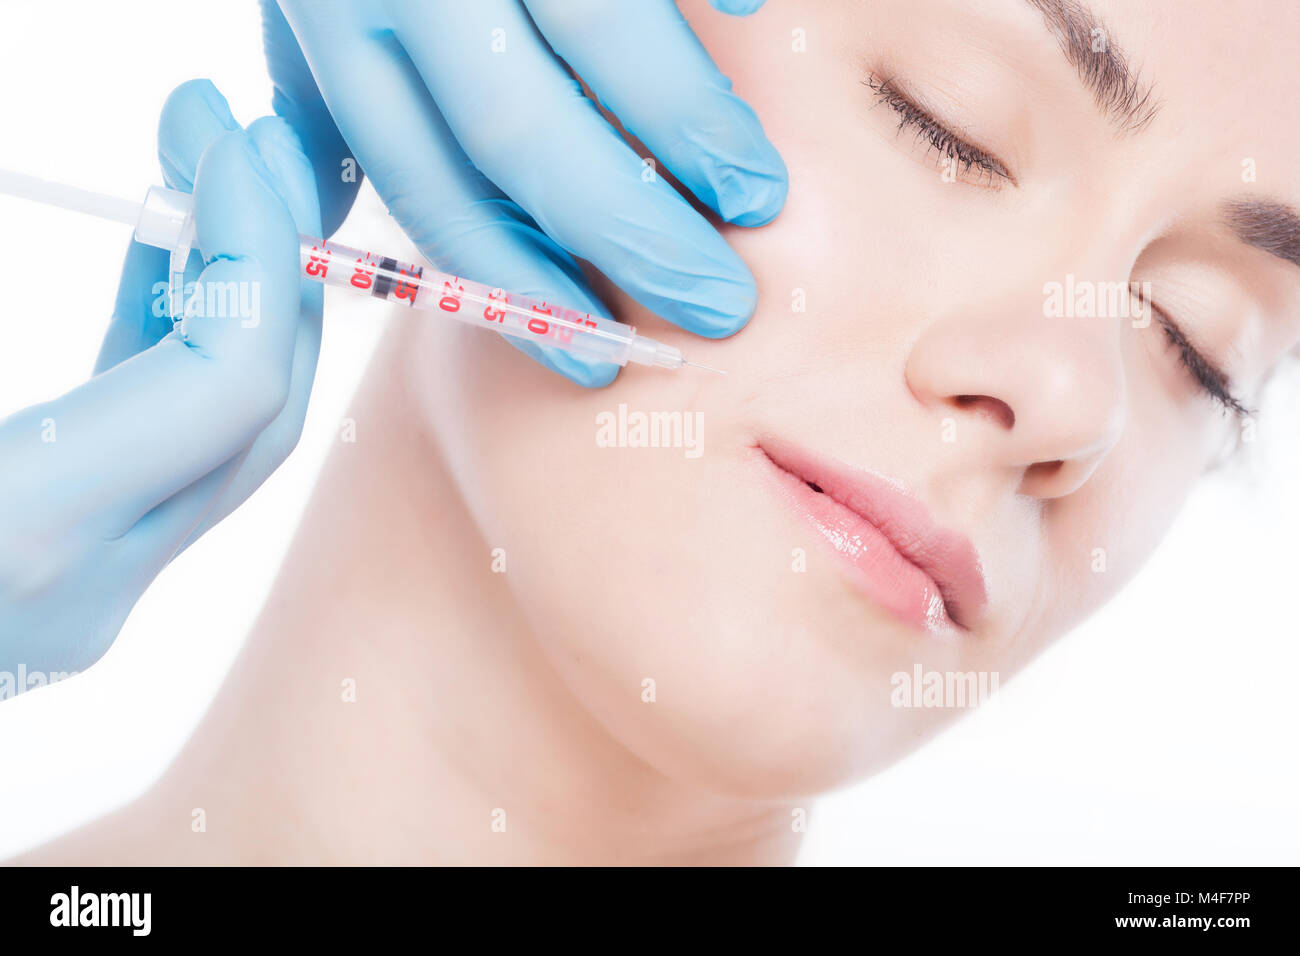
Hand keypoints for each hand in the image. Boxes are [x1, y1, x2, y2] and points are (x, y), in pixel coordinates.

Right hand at [0, 80, 321, 677]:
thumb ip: (10, 294)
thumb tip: (136, 185)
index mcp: (23, 526)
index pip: (230, 379)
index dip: (252, 240)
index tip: (224, 129)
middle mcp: (89, 579)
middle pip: (261, 406)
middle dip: (272, 255)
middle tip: (250, 132)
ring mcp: (92, 594)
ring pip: (228, 437)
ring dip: (233, 295)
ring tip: (210, 168)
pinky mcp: (74, 579)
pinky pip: (166, 456)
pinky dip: (175, 348)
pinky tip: (160, 253)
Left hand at [262, 0, 785, 385]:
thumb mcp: (299, 3)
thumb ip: (323, 105)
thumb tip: (339, 222)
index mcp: (337, 22)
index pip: (435, 192)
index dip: (522, 292)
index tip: (597, 355)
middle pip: (528, 142)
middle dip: (634, 240)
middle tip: (717, 304)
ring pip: (608, 44)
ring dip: (696, 130)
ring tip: (757, 194)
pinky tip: (755, 23)